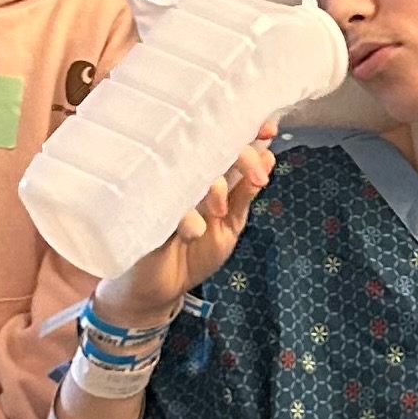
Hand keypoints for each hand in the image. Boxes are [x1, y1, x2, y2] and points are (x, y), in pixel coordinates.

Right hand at [98, 131, 276, 326]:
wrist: (159, 289)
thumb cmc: (193, 253)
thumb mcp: (230, 225)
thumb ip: (245, 195)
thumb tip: (268, 157)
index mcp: (205, 176)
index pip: (226, 144)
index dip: (248, 132)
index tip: (269, 129)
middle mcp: (184, 177)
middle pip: (212, 148)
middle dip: (242, 157)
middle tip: (258, 177)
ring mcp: (165, 194)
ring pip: (191, 173)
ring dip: (214, 189)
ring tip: (220, 211)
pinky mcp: (147, 218)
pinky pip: (170, 212)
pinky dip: (187, 220)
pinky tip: (195, 230)